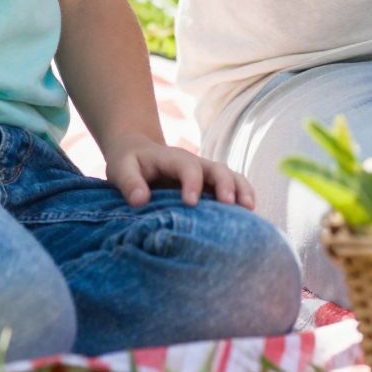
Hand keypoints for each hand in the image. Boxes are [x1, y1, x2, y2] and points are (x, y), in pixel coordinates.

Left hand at [104, 129, 256, 208]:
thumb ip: (129, 182)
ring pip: (231, 177)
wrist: (138, 152)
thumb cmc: (129, 162)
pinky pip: (233, 189)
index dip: (192, 182)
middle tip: (230, 205)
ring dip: (242, 191)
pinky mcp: (210, 187)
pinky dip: (243, 199)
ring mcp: (206, 175)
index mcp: (173, 158)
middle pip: (217, 169)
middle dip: (226, 185)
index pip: (188, 166)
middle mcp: (195, 164)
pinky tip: (249, 219)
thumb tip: (140, 201)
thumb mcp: (120, 168)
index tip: (191, 203)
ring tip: (250, 210)